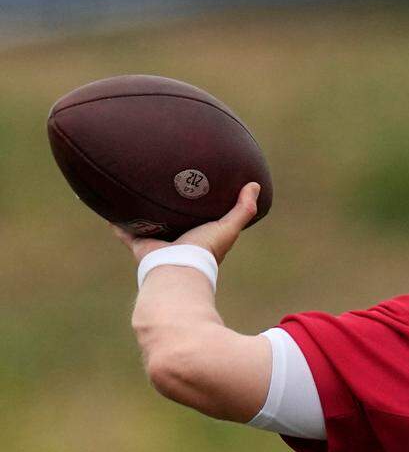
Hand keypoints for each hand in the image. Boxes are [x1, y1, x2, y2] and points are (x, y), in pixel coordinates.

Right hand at [112, 182, 260, 263]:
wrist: (179, 269)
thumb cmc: (205, 250)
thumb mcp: (228, 227)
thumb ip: (243, 209)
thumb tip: (255, 185)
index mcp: (198, 237)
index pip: (199, 218)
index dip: (199, 205)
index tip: (196, 186)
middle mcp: (178, 240)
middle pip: (171, 220)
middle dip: (168, 206)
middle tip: (163, 183)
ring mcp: (158, 243)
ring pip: (148, 224)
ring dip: (143, 212)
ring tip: (135, 191)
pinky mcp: (140, 245)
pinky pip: (125, 232)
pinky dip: (118, 223)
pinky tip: (111, 208)